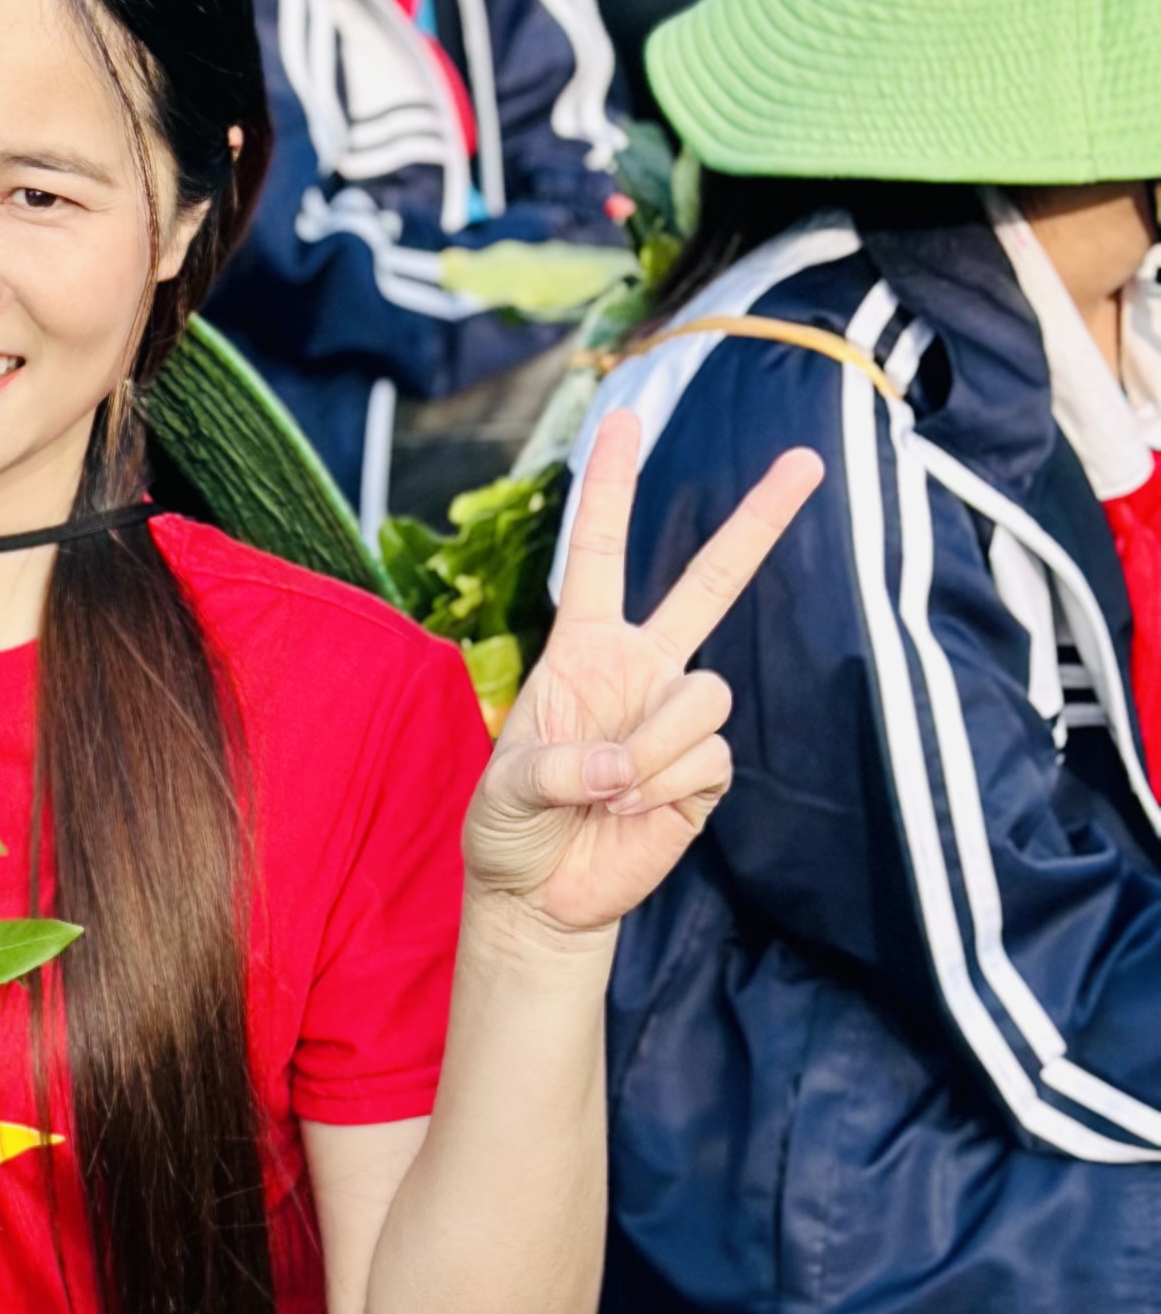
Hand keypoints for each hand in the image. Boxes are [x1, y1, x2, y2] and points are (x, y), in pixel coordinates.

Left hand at [464, 407, 821, 936]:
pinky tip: (632, 810)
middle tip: (810, 461)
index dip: (612, 485)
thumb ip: (554, 769)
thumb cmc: (510, 828)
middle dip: (760, 522)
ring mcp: (678, 715)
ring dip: (649, 748)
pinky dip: (662, 786)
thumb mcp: (504, 792)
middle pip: (711, 582)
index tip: (626, 417)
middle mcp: (642, 667)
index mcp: (582, 647)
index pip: (599, 551)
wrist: (542, 896)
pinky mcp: (708, 770)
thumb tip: (615, 767)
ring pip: (705, 694)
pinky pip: (709, 756)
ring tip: (606, 791)